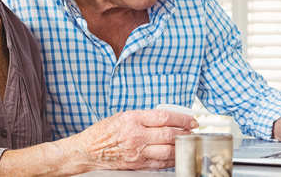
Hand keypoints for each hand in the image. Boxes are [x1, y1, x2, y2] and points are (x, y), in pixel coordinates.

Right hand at [64, 109, 198, 171]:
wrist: (88, 151)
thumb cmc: (103, 131)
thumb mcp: (123, 115)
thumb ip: (143, 117)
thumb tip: (165, 118)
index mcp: (133, 119)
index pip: (164, 117)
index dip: (181, 118)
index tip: (191, 119)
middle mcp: (137, 135)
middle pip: (169, 134)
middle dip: (185, 132)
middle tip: (192, 131)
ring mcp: (138, 152)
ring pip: (168, 150)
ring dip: (181, 146)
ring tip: (187, 142)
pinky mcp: (138, 164)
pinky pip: (160, 163)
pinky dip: (172, 159)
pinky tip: (176, 155)